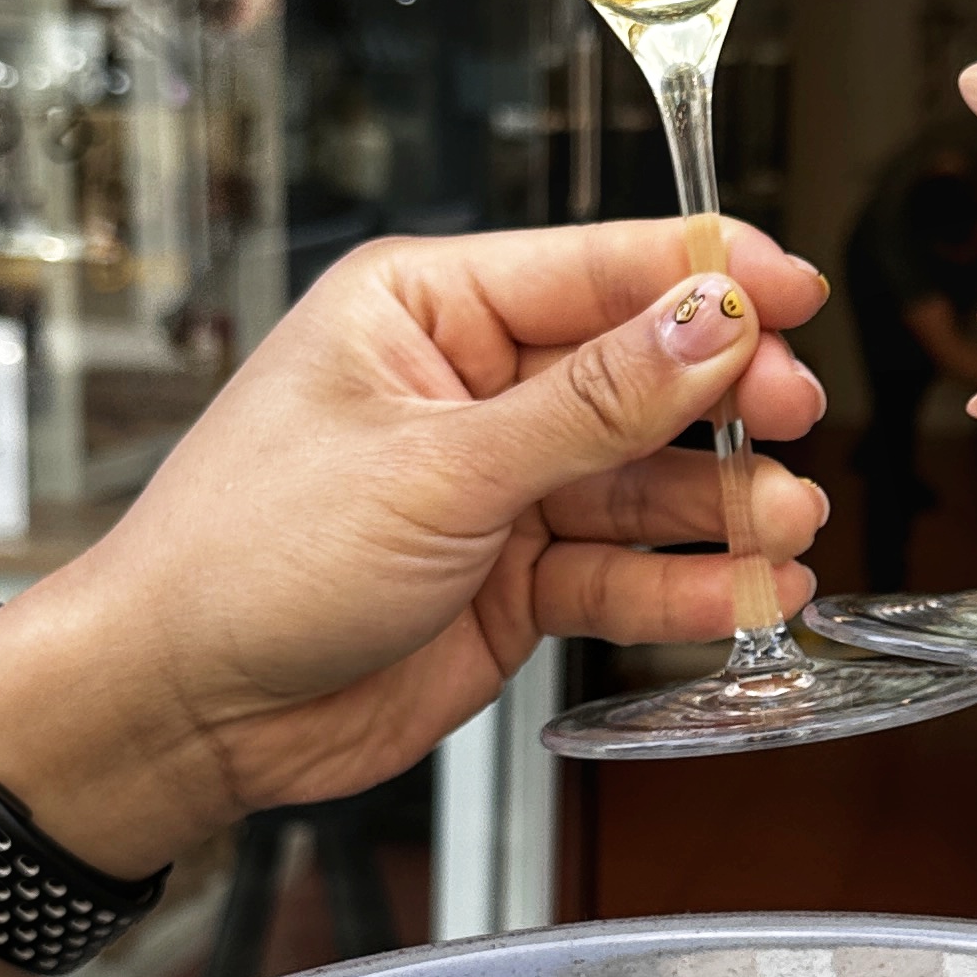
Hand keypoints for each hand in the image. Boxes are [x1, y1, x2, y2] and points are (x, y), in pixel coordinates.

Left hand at [0, 221, 829, 868]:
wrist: (178, 710)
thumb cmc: (245, 559)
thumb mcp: (436, 468)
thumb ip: (591, 403)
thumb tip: (709, 322)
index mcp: (428, 310)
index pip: (596, 266)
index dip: (704, 277)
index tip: (796, 292)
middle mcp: (470, 388)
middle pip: (640, 372)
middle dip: (726, 397)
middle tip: (797, 414)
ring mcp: (494, 489)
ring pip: (642, 483)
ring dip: (721, 505)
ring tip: (787, 523)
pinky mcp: (510, 583)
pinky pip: (619, 572)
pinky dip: (684, 586)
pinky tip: (748, 592)